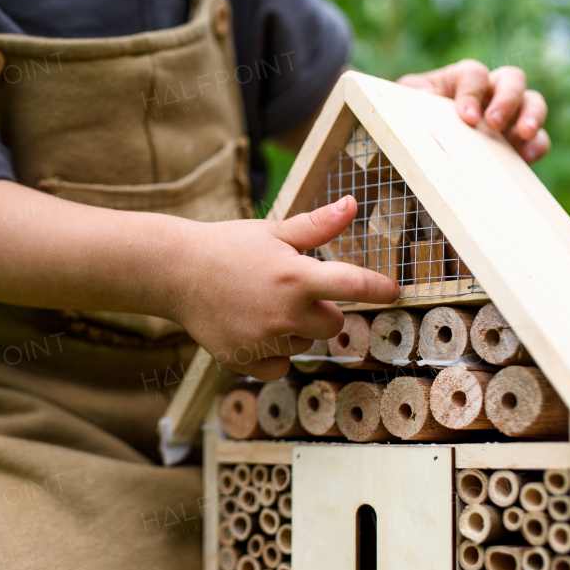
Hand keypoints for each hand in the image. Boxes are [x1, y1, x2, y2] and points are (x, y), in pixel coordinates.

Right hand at [169, 196, 398, 379]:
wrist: (177, 273)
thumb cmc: (228, 247)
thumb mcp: (273, 231)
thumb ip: (317, 225)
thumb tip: (352, 204)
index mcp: (296, 276)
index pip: (353, 285)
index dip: (379, 288)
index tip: (392, 290)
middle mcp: (284, 312)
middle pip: (333, 324)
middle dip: (323, 309)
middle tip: (295, 291)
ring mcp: (264, 340)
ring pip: (305, 344)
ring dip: (296, 330)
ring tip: (264, 306)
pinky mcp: (245, 359)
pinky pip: (279, 365)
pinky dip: (274, 353)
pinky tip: (254, 329)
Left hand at [398, 60, 550, 162]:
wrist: (422, 149)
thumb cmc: (413, 119)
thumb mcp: (404, 105)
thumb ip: (411, 94)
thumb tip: (422, 94)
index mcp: (462, 79)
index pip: (474, 75)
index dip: (472, 93)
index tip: (466, 117)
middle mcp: (491, 91)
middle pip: (513, 79)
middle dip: (507, 99)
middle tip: (494, 123)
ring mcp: (510, 114)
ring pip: (533, 101)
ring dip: (532, 115)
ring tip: (524, 134)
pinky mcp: (518, 140)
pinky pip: (538, 137)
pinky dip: (538, 144)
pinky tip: (527, 157)